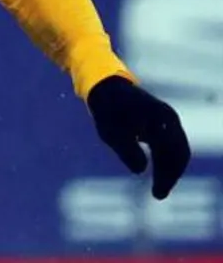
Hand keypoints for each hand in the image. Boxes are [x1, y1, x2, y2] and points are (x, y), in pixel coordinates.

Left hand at [86, 75, 190, 198]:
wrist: (105, 88)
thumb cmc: (106, 110)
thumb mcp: (111, 132)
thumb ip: (126, 150)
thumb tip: (140, 170)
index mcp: (160, 119)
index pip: (172, 153)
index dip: (167, 176)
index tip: (157, 194)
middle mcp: (169, 119)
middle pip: (178, 153)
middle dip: (170, 175)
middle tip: (157, 195)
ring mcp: (167, 120)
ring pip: (176, 150)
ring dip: (169, 169)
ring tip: (158, 189)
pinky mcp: (162, 123)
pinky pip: (170, 145)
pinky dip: (165, 160)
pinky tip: (158, 173)